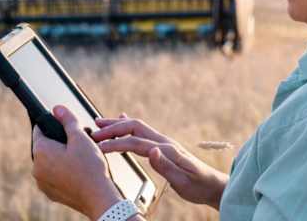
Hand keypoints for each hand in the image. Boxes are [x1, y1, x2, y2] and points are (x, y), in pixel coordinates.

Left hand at [32, 106, 124, 218]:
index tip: (64, 127)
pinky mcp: (49, 192)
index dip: (53, 124)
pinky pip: (52, 176)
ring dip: (59, 158)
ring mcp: (42, 182)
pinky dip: (61, 173)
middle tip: (77, 144)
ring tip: (79, 160)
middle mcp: (36, 167)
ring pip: (48, 162)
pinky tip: (76, 172)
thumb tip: (57, 108)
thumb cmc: (90, 167)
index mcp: (41, 151)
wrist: (98, 197)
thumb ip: (67, 120)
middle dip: (58, 143)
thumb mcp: (80, 137)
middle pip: (44, 146)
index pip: (39, 129)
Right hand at [92, 115, 228, 209]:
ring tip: (99, 122)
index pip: (136, 143)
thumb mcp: (183, 182)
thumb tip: (151, 151)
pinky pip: (142, 132)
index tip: (98, 146)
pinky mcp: (163, 147)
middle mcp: (164, 142)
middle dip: (113, 128)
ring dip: (118, 124)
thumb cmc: (199, 186)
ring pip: (137, 128)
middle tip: (93, 131)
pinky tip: (122, 119)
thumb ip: (166, 167)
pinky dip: (128, 125)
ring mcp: (164, 142)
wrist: (213, 185)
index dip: (116, 143)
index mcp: (167, 150)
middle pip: (134, 128)